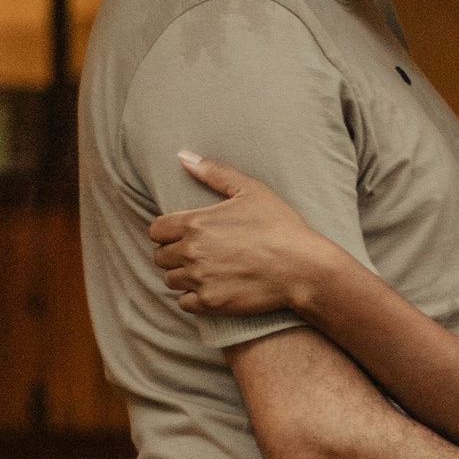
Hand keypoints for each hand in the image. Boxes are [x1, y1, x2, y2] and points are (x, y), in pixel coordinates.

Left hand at [150, 155, 338, 318]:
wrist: (303, 268)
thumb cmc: (280, 226)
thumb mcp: (251, 190)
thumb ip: (214, 172)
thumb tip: (183, 156)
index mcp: (195, 223)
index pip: (155, 230)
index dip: (166, 232)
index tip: (183, 235)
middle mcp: (192, 252)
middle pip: (160, 257)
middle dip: (174, 254)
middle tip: (198, 254)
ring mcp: (200, 279)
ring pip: (171, 280)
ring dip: (183, 276)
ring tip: (206, 271)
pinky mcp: (211, 303)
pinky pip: (184, 303)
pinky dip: (194, 298)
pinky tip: (212, 288)